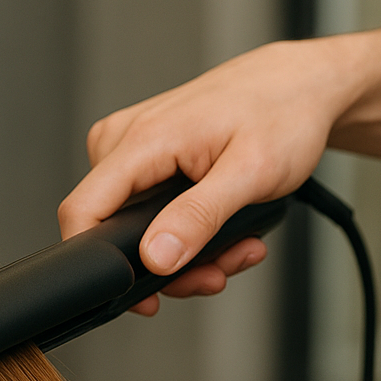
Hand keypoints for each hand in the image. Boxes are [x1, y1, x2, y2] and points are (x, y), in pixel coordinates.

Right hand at [58, 38, 365, 313]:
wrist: (299, 85)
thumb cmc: (283, 114)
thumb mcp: (251, 173)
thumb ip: (199, 217)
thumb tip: (155, 256)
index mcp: (142, 139)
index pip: (82, 211)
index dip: (100, 264)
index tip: (144, 295)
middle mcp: (123, 139)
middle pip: (110, 228)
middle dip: (167, 264)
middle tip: (219, 271)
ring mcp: (130, 146)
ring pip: (131, 225)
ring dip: (184, 252)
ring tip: (235, 248)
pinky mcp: (144, 156)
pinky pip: (146, 208)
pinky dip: (185, 230)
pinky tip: (221, 229)